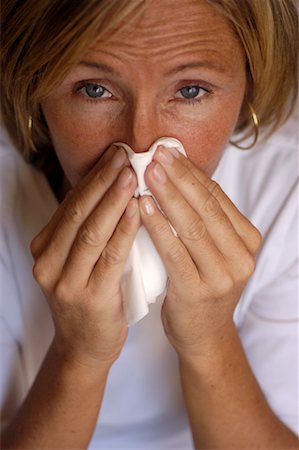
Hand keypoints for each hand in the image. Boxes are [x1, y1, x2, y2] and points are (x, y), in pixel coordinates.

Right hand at [31, 145, 138, 367]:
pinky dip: (123, 231)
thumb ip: (89, 229)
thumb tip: (111, 188)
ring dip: (113, 200)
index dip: (93, 177)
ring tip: (132, 175)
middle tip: (125, 156)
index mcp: (45, 247)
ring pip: (91, 231)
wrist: (86, 345)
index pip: (70, 203)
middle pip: (78, 212)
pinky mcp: (88, 297)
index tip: (115, 154)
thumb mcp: (80, 260)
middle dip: (103, 181)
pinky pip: (109, 257)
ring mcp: (65, 281)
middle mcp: (48, 262)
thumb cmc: (91, 297)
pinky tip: (137, 210)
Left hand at [140, 145, 261, 358]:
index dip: (191, 172)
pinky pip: (175, 253)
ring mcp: (223, 276)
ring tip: (147, 173)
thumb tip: (176, 176)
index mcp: (248, 240)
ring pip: (192, 226)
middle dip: (179, 177)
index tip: (168, 151)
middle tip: (155, 153)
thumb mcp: (212, 252)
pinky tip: (142, 208)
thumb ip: (201, 220)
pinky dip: (158, 227)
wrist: (203, 335)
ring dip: (167, 196)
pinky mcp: (198, 292)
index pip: (217, 197)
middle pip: (206, 207)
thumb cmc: (201, 286)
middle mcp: (241, 257)